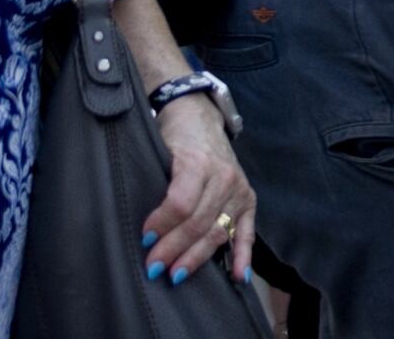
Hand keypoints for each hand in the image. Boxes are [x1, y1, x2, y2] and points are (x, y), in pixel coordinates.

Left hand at [141, 85, 255, 286]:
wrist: (199, 118)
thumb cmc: (174, 138)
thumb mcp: (160, 151)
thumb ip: (157, 185)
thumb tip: (145, 229)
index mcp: (199, 162)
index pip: (182, 202)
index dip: (163, 224)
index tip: (144, 240)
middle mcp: (224, 177)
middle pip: (199, 221)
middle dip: (174, 248)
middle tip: (153, 268)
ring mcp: (239, 189)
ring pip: (218, 231)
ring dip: (197, 256)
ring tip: (177, 274)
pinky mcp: (249, 199)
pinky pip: (247, 231)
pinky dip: (243, 255)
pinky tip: (238, 276)